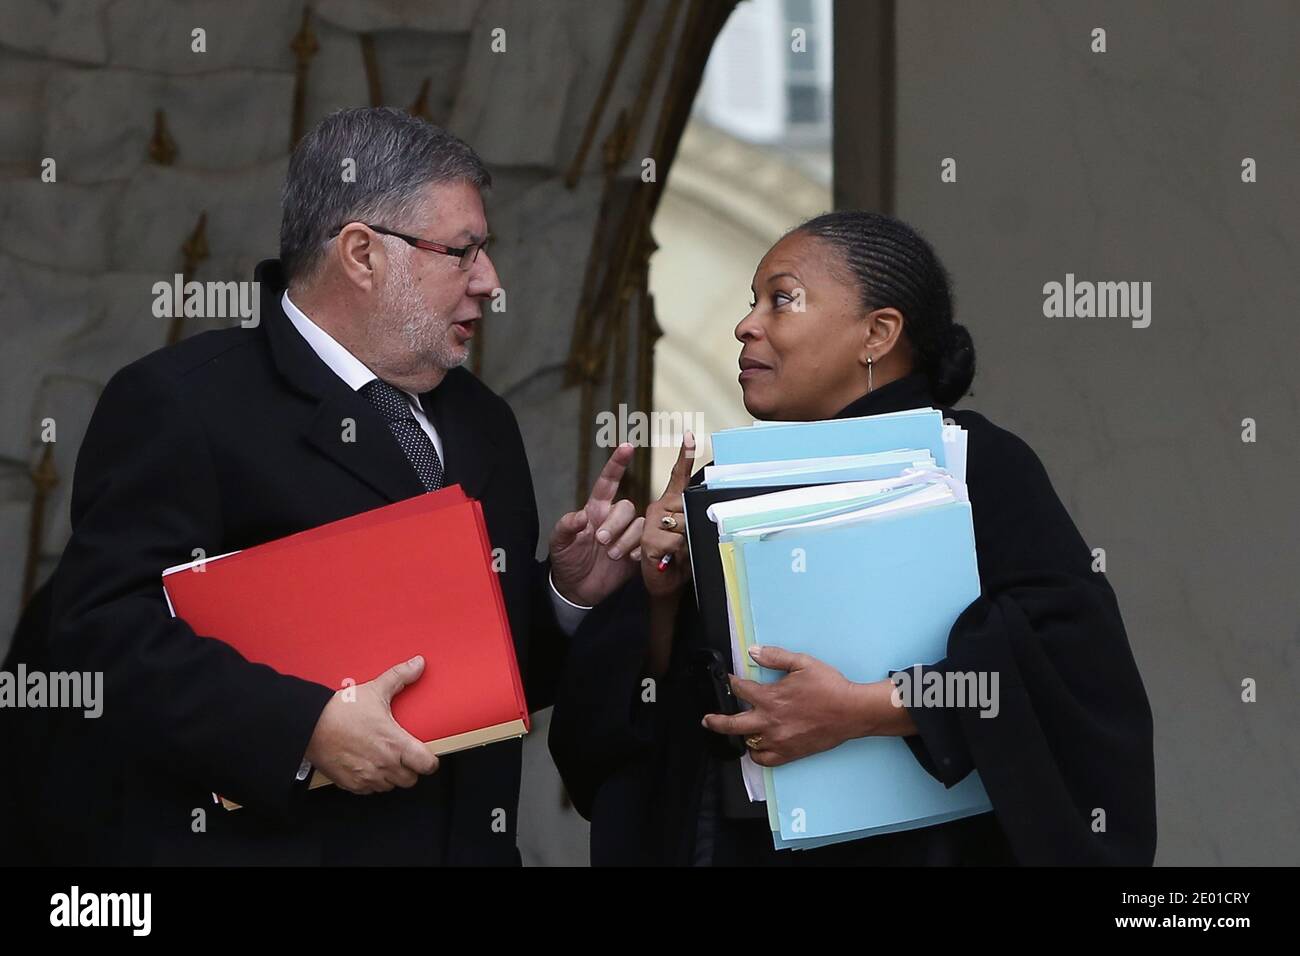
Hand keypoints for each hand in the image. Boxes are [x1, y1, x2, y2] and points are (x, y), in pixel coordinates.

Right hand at [305, 655, 439, 792]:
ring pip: (390, 786)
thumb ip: (400, 677)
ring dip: (391, 776)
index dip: (429, 761)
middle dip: (410, 769)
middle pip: (410, 779)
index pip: (427, 765)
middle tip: (403, 755)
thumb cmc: (343, 710)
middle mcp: (384, 765)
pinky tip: (367, 765)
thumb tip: (419, 663)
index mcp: (395, 744)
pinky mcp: (351, 784)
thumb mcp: (375, 690)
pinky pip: (370, 790)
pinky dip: (371, 782)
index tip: (425, 755)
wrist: (310, 726)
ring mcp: (367, 777)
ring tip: (384, 759)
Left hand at [549, 443, 644, 606]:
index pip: (607, 482)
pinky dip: (638, 550)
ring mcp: (626, 534)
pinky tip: (628, 559)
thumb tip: (580, 516)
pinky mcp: (637, 551)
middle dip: (616, 523)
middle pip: (626, 507)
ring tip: (611, 555)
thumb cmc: (567, 560)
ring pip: (639, 525)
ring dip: (626, 540)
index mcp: (595, 510)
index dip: (617, 464)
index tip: (627, 447)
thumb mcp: (558, 542)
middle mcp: (613, 518)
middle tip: (601, 540)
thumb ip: (566, 526)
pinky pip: (647, 542)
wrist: (577, 588)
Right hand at [640, 432, 695, 598]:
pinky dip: (675, 552)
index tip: (691, 437)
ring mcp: (648, 523)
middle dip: (691, 526)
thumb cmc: (676, 561)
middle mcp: (655, 509)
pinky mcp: (646, 539)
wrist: (661, 585)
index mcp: (666, 506)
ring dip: (683, 543)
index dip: (684, 456)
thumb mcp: (689, 539)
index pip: (676, 478)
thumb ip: (692, 523)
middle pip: (685, 506)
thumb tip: (699, 515)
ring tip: (676, 554)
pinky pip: (671, 540)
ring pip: (680, 523)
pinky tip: (668, 558)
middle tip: (684, 545)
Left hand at [701, 645, 913, 765]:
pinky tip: (756, 747)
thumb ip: (775, 656)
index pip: (740, 690)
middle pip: (732, 724)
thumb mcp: (802, 663)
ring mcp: (778, 740)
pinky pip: (764, 760)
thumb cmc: (829, 686)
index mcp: (770, 697)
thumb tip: (752, 652)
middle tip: (707, 719)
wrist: (852, 711)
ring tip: (735, 732)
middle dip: (716, 720)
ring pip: (748, 743)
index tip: (728, 680)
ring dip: (740, 736)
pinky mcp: (789, 753)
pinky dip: (757, 754)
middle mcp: (770, 722)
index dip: (731, 682)